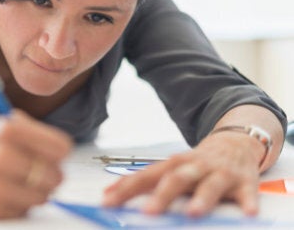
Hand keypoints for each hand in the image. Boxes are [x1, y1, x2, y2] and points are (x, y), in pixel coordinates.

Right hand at [0, 110, 72, 218]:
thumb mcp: (0, 127)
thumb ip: (33, 133)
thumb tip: (63, 152)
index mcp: (7, 129)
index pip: (61, 147)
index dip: (58, 156)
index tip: (50, 159)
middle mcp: (1, 155)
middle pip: (56, 176)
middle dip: (48, 178)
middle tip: (34, 176)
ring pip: (42, 197)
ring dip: (34, 195)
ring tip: (16, 186)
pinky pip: (23, 212)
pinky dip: (17, 207)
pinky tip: (1, 196)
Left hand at [102, 131, 264, 216]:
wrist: (236, 142)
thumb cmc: (197, 162)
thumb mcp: (170, 168)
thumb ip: (144, 182)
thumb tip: (109, 195)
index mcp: (173, 164)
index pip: (146, 176)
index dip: (126, 188)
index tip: (109, 201)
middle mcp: (194, 166)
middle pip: (176, 179)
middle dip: (161, 196)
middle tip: (148, 213)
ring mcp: (220, 173)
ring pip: (209, 185)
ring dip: (201, 199)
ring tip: (193, 214)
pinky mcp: (244, 182)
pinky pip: (246, 193)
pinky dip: (247, 203)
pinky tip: (247, 212)